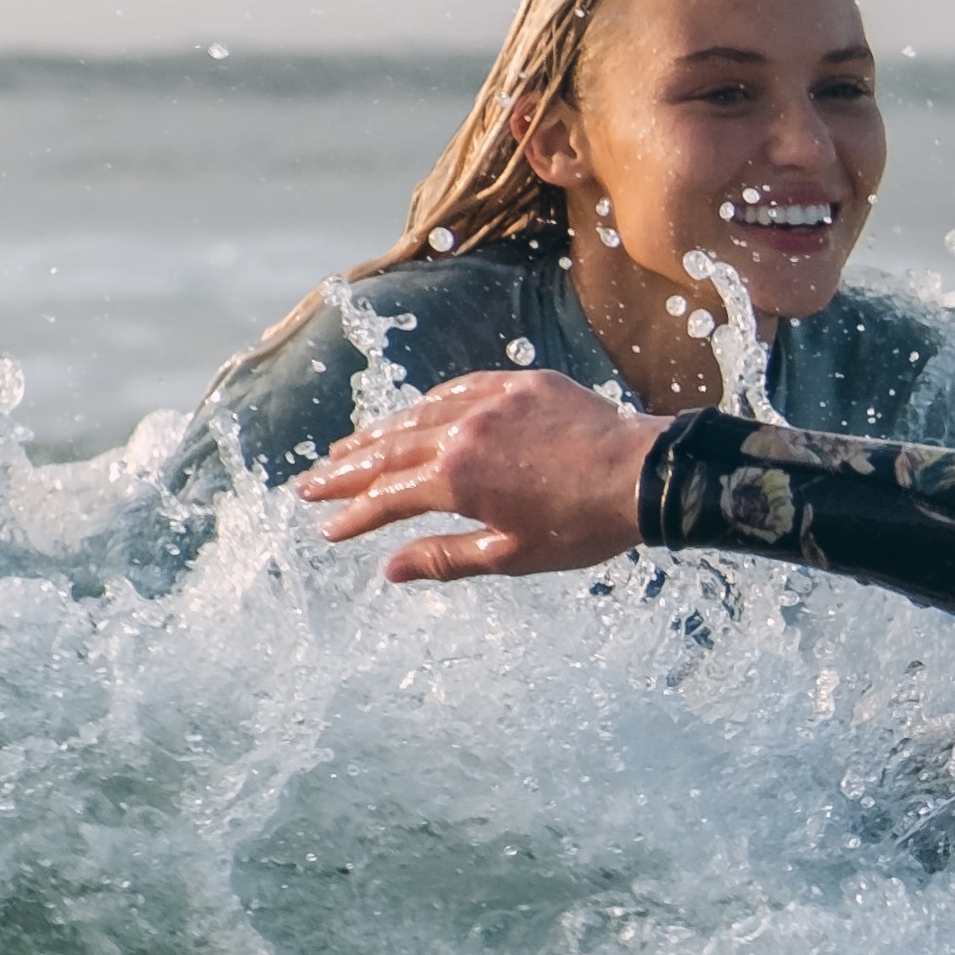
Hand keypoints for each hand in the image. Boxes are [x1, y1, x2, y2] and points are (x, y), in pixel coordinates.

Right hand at [293, 371, 666, 581]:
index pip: (386, 497)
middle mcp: (462, 432)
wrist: (645, 474)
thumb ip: (445, 558)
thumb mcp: (512, 555)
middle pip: (387, 451)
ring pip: (418, 414)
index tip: (327, 529)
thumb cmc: (583, 525)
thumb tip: (388, 570)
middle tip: (309, 482)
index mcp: (455, 479)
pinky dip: (429, 404)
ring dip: (378, 433)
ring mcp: (491, 402)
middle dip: (345, 470)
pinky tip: (415, 412)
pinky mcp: (520, 383)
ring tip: (347, 448)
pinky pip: (461, 388)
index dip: (353, 515)